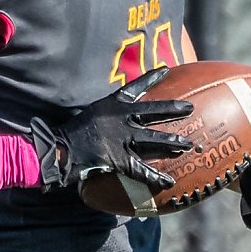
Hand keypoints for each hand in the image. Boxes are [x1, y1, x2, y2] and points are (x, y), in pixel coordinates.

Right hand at [26, 68, 195, 191]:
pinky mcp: (120, 158)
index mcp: (113, 105)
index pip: (135, 87)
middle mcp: (121, 118)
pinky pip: (142, 169)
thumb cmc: (71, 133)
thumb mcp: (90, 114)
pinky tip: (168, 181)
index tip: (166, 69)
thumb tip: (113, 121)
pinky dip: (155, 177)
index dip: (151, 78)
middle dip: (173, 109)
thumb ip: (105, 115)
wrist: (60, 148)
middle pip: (153, 111)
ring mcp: (122, 138)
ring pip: (154, 139)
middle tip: (189, 108)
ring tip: (188, 144)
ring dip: (172, 141)